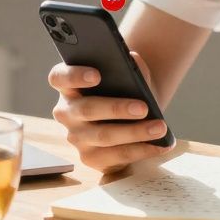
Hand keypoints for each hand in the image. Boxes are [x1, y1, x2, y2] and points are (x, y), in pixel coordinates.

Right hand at [49, 51, 171, 173]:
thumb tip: (133, 61)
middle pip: (86, 109)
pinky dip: (141, 150)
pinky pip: (116, 156)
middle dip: (116, 108)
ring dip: (134, 132)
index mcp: (68, 85)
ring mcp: (76, 137)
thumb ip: (127, 64)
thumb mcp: (125, 73)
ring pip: (103, 136)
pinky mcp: (90, 158)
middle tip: (143, 107)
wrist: (131, 115)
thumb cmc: (124, 88)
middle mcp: (66, 112)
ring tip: (159, 127)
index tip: (96, 75)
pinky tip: (159, 145)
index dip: (74, 76)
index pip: (59, 77)